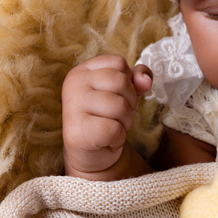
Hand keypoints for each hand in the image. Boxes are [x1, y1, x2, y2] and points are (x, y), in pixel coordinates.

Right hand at [61, 55, 151, 179]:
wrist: (93, 154)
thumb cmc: (108, 117)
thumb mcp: (125, 93)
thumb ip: (137, 79)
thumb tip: (145, 80)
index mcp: (82, 71)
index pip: (119, 63)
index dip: (129, 82)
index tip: (116, 96)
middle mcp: (73, 84)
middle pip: (121, 82)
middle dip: (129, 102)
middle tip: (116, 116)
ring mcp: (72, 107)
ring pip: (119, 105)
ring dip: (124, 121)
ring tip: (111, 127)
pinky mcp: (76, 131)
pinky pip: (113, 129)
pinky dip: (118, 137)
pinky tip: (106, 140)